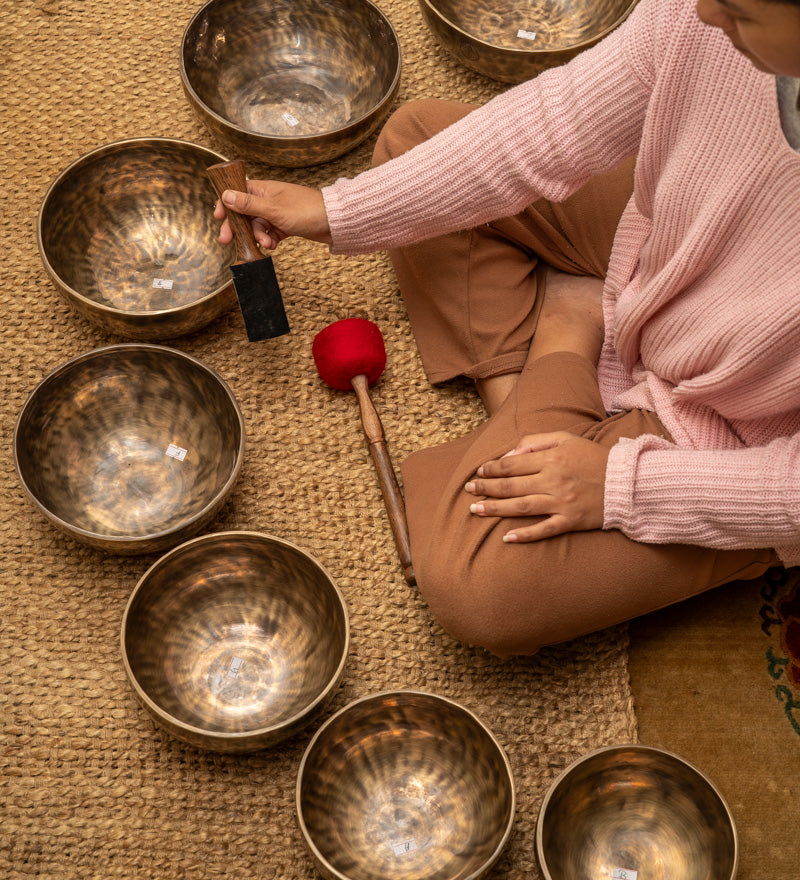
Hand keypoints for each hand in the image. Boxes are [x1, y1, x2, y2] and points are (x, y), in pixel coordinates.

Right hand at [213, 179, 332, 249]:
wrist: (334, 223)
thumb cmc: (306, 210)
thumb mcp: (273, 209)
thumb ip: (248, 204)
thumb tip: (226, 196)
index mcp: (264, 188)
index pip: (237, 192)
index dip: (225, 203)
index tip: (217, 217)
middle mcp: (268, 198)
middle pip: (244, 212)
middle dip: (237, 227)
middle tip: (226, 241)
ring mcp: (276, 212)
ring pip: (257, 226)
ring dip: (258, 237)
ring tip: (266, 244)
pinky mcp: (285, 225)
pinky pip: (270, 233)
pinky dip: (269, 240)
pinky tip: (273, 245)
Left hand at [464, 431, 608, 541]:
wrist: (627, 481)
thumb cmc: (594, 458)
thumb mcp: (567, 439)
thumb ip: (536, 442)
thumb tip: (510, 454)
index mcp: (552, 459)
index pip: (512, 464)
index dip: (492, 468)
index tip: (478, 472)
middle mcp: (554, 481)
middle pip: (511, 486)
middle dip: (486, 488)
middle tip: (468, 491)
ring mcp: (562, 503)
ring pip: (521, 507)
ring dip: (495, 509)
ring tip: (475, 510)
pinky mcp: (571, 521)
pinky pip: (544, 530)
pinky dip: (525, 535)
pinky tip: (507, 538)